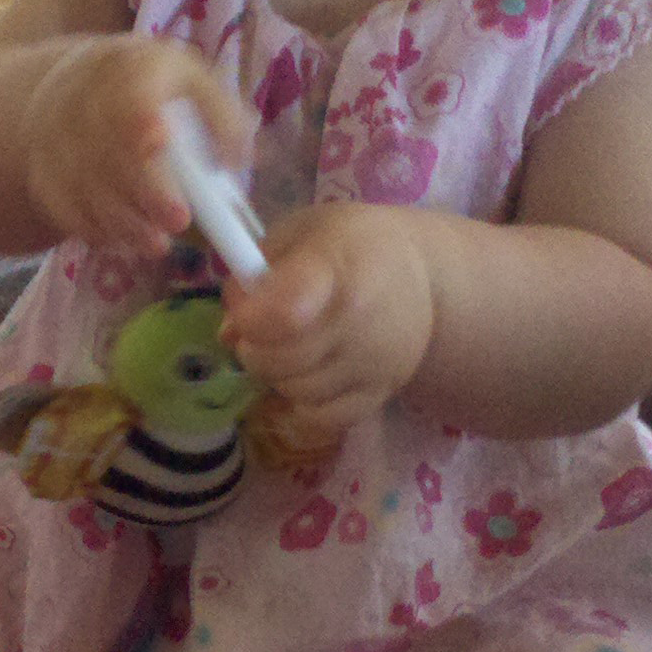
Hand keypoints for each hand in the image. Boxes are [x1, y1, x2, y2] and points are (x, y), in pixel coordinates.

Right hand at [21, 36, 255, 256]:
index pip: (129, 89)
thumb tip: (237, 160)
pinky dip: (94, 229)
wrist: (74, 87)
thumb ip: (221, 116)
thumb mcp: (192, 82)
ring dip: (123, 221)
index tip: (157, 142)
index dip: (139, 115)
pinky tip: (122, 241)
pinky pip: (64, 207)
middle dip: (146, 188)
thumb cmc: (153, 91)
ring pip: (85, 185)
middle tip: (180, 220)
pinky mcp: (43, 171)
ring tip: (156, 244)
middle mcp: (88, 96)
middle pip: (108, 145)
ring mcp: (58, 135)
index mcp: (133, 66)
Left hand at [220, 203, 436, 434]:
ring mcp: (374, 364)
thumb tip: (228, 330)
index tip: (246, 311)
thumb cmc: (353, 246)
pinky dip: (304, 405)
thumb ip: (255, 271)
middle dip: (254, 348)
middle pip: (280, 360)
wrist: (424, 278)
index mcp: (336, 268)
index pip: (285, 311)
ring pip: (296, 392)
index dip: (250, 319)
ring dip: (277, 375)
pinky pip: (323, 420)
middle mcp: (360, 320)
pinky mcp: (381, 394)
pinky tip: (308, 377)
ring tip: (289, 348)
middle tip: (260, 332)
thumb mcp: (304, 231)